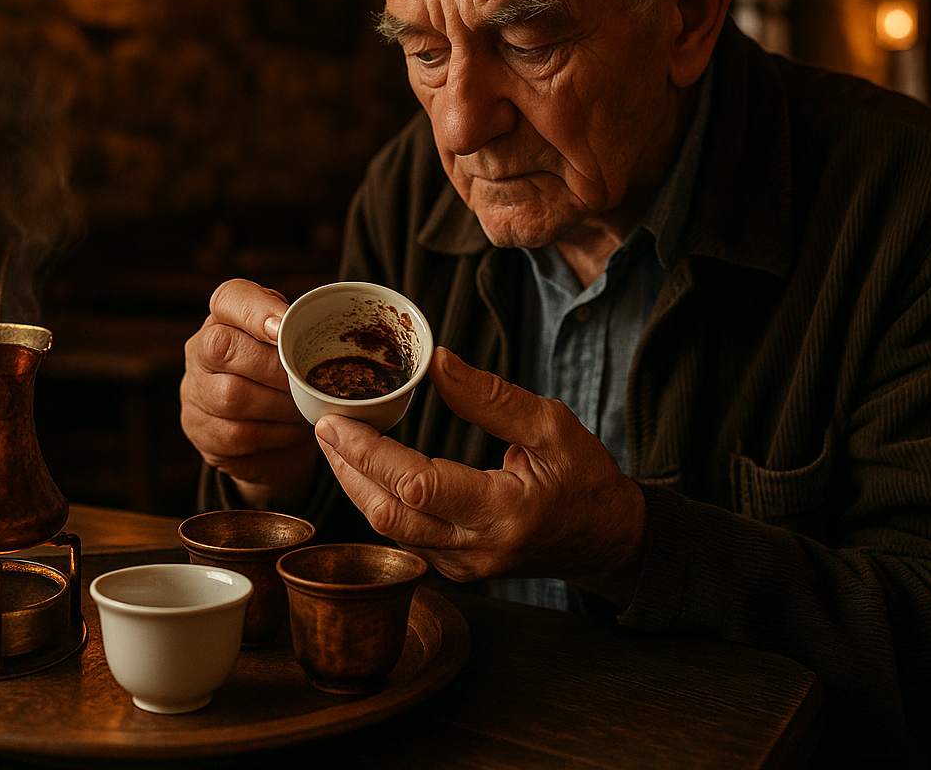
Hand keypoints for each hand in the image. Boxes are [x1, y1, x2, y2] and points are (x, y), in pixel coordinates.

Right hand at [180, 279, 318, 508]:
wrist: (264, 433)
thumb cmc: (284, 375)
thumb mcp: (292, 342)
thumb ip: (302, 329)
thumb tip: (330, 321)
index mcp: (224, 317)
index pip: (229, 298)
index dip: (256, 311)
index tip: (283, 327)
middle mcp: (200, 350)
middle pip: (223, 347)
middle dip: (275, 367)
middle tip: (309, 381)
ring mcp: (195, 392)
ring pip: (232, 396)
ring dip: (280, 404)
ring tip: (308, 407)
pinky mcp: (202, 432)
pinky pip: (239, 434)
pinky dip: (277, 434)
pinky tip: (295, 430)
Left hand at [314, 346, 645, 606]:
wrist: (608, 540)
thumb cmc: (586, 479)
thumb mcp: (553, 425)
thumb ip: (492, 397)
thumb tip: (438, 362)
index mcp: (505, 511)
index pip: (417, 485)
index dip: (369, 452)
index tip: (336, 420)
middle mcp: (477, 548)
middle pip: (389, 514)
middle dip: (347, 468)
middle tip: (323, 424)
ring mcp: (463, 565)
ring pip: (389, 531)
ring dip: (355, 485)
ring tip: (334, 442)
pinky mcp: (456, 568)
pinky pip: (404, 536)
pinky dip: (377, 500)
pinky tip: (364, 469)